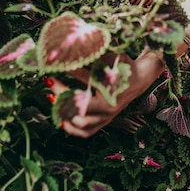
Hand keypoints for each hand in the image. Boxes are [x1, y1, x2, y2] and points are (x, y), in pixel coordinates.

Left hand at [45, 51, 164, 137]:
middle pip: (78, 112)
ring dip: (65, 116)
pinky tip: (62, 120)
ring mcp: (106, 118)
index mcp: (110, 96)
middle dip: (61, 98)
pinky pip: (87, 132)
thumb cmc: (124, 66)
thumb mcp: (107, 61)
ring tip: (53, 101)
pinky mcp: (105, 121)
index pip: (81, 96)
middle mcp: (108, 111)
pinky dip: (74, 129)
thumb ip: (88, 62)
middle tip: (49, 84)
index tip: (51, 75)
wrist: (140, 78)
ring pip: (82, 127)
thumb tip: (67, 59)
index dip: (64, 87)